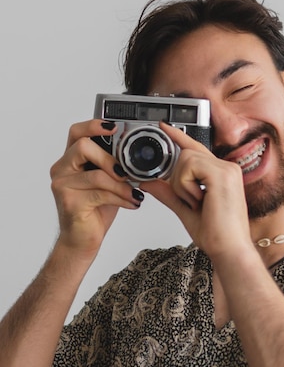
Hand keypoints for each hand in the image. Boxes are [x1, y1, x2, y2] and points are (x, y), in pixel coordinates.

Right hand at [50, 120, 142, 256]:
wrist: (82, 240)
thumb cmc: (94, 210)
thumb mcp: (107, 182)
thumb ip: (113, 166)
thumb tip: (137, 155)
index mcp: (70, 160)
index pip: (77, 132)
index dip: (94, 125)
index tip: (114, 127)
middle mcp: (62, 169)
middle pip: (83, 147)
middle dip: (110, 158)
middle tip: (126, 172)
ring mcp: (63, 185)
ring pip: (96, 174)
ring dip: (121, 185)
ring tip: (134, 193)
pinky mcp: (70, 201)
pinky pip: (100, 193)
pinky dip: (121, 197)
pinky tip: (131, 203)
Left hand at [141, 123, 252, 260]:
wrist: (229, 250)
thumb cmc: (216, 235)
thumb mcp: (185, 209)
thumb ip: (167, 193)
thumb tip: (148, 182)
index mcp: (221, 174)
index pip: (196, 149)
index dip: (178, 137)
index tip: (164, 126)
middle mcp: (226, 168)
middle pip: (186, 154)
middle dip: (178, 180)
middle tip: (191, 202)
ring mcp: (226, 169)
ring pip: (185, 159)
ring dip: (182, 184)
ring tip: (197, 202)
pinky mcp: (222, 174)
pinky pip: (189, 166)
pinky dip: (186, 186)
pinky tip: (200, 200)